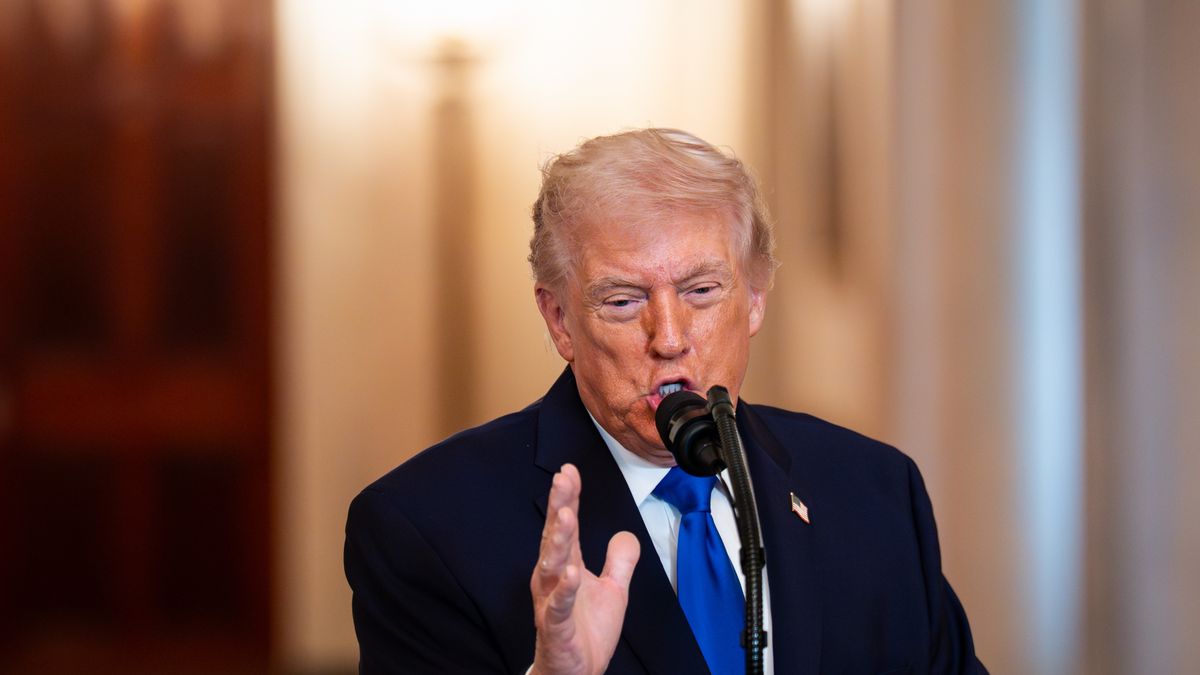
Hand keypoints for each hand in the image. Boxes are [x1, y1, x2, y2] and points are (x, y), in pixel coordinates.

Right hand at [530, 463, 640, 674]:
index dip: (569, 497)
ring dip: (557, 541)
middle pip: (555, 537)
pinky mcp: (555, 627)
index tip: (569, 470)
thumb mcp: (613, 591)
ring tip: (565, 516)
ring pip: (551, 566)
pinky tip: (571, 573)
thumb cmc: (585, 634)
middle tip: (562, 480)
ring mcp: (551, 602)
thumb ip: (619, 562)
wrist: (575, 674)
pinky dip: (563, 589)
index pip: (567, 526)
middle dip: (559, 507)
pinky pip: (558, 606)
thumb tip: (626, 534)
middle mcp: (552, 579)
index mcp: (565, 566)